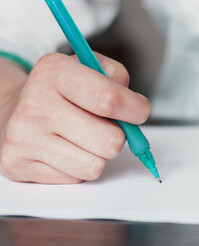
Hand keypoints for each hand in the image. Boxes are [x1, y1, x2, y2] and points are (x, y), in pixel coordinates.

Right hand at [0, 53, 149, 183]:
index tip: (140, 111)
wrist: (13, 111)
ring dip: (98, 155)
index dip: (135, 109)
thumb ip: (116, 77)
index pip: (109, 98)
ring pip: (96, 165)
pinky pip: (76, 178)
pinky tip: (64, 149)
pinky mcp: (18, 164)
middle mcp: (34, 103)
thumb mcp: (88, 67)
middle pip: (110, 140)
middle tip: (104, 126)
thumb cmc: (61, 91)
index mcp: (54, 72)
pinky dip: (78, 167)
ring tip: (83, 138)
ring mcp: (24, 137)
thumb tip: (134, 107)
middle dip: (118, 136)